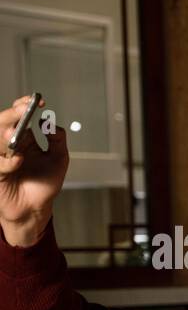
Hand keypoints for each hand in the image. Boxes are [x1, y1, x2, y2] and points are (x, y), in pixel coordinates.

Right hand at [0, 96, 68, 245]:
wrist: (36, 208)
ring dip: (6, 135)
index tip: (38, 101)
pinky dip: (8, 162)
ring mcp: (2, 159)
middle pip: (4, 124)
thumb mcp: (59, 159)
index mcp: (24, 139)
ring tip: (16, 130)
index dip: (25, 107)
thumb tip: (49, 122)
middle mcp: (10, 146)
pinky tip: (18, 160)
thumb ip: (57, 140)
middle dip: (13, 114)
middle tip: (23, 108)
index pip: (19, 117)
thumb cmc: (45, 184)